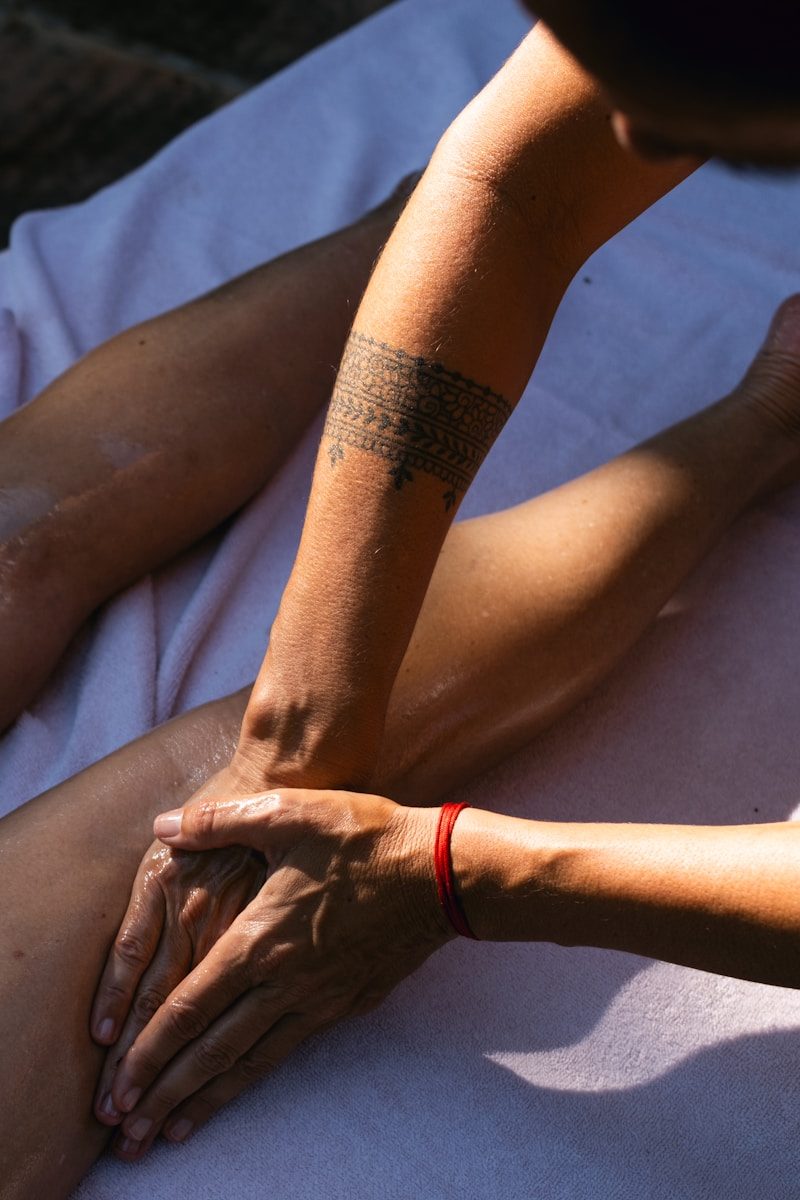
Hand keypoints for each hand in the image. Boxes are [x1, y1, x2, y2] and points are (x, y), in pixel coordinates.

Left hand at [104, 788, 449, 1157]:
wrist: (443, 873)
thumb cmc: (365, 837)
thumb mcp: (291, 811)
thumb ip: (220, 821)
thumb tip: (163, 826)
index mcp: (259, 939)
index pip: (187, 1009)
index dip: (146, 1053)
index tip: (116, 1090)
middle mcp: (282, 982)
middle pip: (210, 1052)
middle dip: (162, 1095)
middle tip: (125, 1136)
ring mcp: (317, 1000)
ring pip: (248, 1063)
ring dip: (203, 1101)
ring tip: (167, 1133)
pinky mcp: (346, 1005)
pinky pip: (287, 1053)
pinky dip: (252, 1080)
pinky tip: (239, 1087)